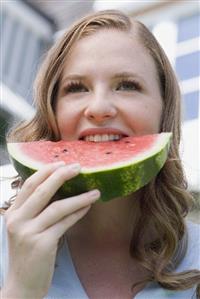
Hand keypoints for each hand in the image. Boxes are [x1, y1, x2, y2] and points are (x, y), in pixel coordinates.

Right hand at [2, 162, 99, 298]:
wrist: (22, 285)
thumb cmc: (27, 254)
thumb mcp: (25, 228)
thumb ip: (36, 210)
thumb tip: (61, 190)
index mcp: (13, 213)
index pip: (29, 185)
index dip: (46, 171)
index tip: (61, 162)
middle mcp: (18, 220)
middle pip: (41, 191)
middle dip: (61, 175)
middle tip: (78, 167)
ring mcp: (29, 232)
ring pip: (57, 207)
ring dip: (79, 197)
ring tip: (95, 191)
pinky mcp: (42, 244)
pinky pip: (65, 223)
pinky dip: (78, 213)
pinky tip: (88, 207)